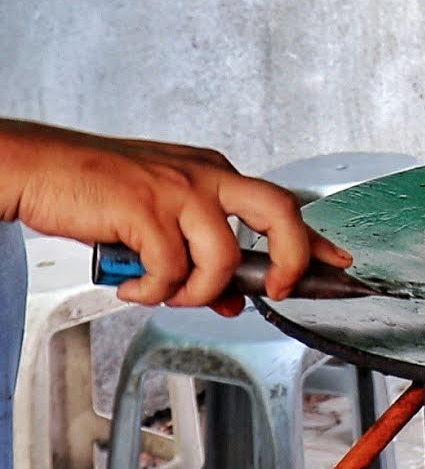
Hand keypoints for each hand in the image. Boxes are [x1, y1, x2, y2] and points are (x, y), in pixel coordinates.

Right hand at [1, 119, 352, 315]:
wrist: (39, 168)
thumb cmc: (99, 192)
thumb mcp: (162, 223)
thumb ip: (201, 256)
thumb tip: (234, 299)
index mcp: (214, 175)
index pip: (283, 204)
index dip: (315, 239)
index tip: (339, 262)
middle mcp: (205, 176)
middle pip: (279, 212)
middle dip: (290, 259)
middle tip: (277, 290)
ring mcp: (178, 190)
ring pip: (222, 257)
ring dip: (197, 290)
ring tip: (165, 291)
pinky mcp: (146, 209)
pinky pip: (170, 270)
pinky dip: (153, 291)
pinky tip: (133, 286)